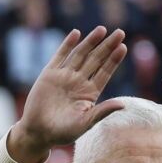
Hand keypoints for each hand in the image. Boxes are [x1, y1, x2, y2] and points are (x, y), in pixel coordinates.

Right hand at [7, 25, 128, 162]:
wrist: (37, 132)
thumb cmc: (62, 132)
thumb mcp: (85, 123)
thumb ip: (102, 111)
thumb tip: (123, 104)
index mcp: (90, 93)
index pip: (105, 72)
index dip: (114, 60)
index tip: (123, 47)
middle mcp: (79, 82)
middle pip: (96, 60)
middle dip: (107, 46)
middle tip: (120, 32)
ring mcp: (64, 76)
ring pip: (81, 54)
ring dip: (91, 42)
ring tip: (102, 30)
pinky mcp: (49, 74)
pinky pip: (60, 56)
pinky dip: (67, 44)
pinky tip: (76, 33)